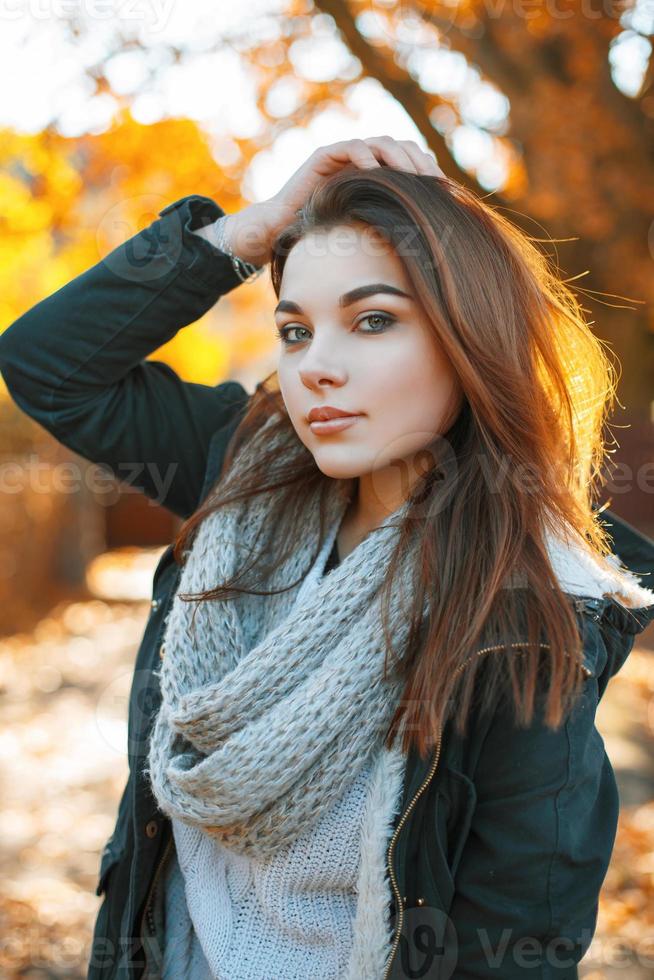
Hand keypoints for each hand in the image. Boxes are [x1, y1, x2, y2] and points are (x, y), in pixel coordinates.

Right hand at [221, 136, 444, 266]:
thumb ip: (392, 227)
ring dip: (399, 157)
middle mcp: (363, 160)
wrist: (281, 232)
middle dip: (421, 164)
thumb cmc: (323, 239)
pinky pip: (351, 148)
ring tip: (412, 177)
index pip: (413, 163)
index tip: (446, 193)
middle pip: (403, 148)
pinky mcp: (325, 156)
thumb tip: (432, 244)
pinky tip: (378, 173)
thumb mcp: (367, 233)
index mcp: (378, 175)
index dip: (430, 174)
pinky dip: (366, 157)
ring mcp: (344, 155)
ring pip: (381, 143)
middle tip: (434, 183)